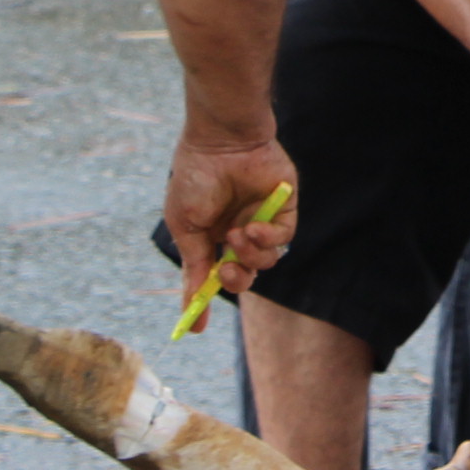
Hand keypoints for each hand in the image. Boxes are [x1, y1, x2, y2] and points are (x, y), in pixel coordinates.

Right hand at [164, 129, 298, 333]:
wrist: (221, 141)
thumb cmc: (196, 177)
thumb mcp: (186, 225)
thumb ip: (194, 262)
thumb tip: (191, 301)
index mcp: (211, 234)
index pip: (211, 274)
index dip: (202, 300)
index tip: (193, 328)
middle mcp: (237, 230)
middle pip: (243, 274)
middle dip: (234, 279)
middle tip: (226, 270)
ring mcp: (261, 220)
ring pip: (266, 262)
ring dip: (250, 257)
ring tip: (238, 235)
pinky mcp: (284, 209)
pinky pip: (283, 240)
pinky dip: (269, 241)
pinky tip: (254, 227)